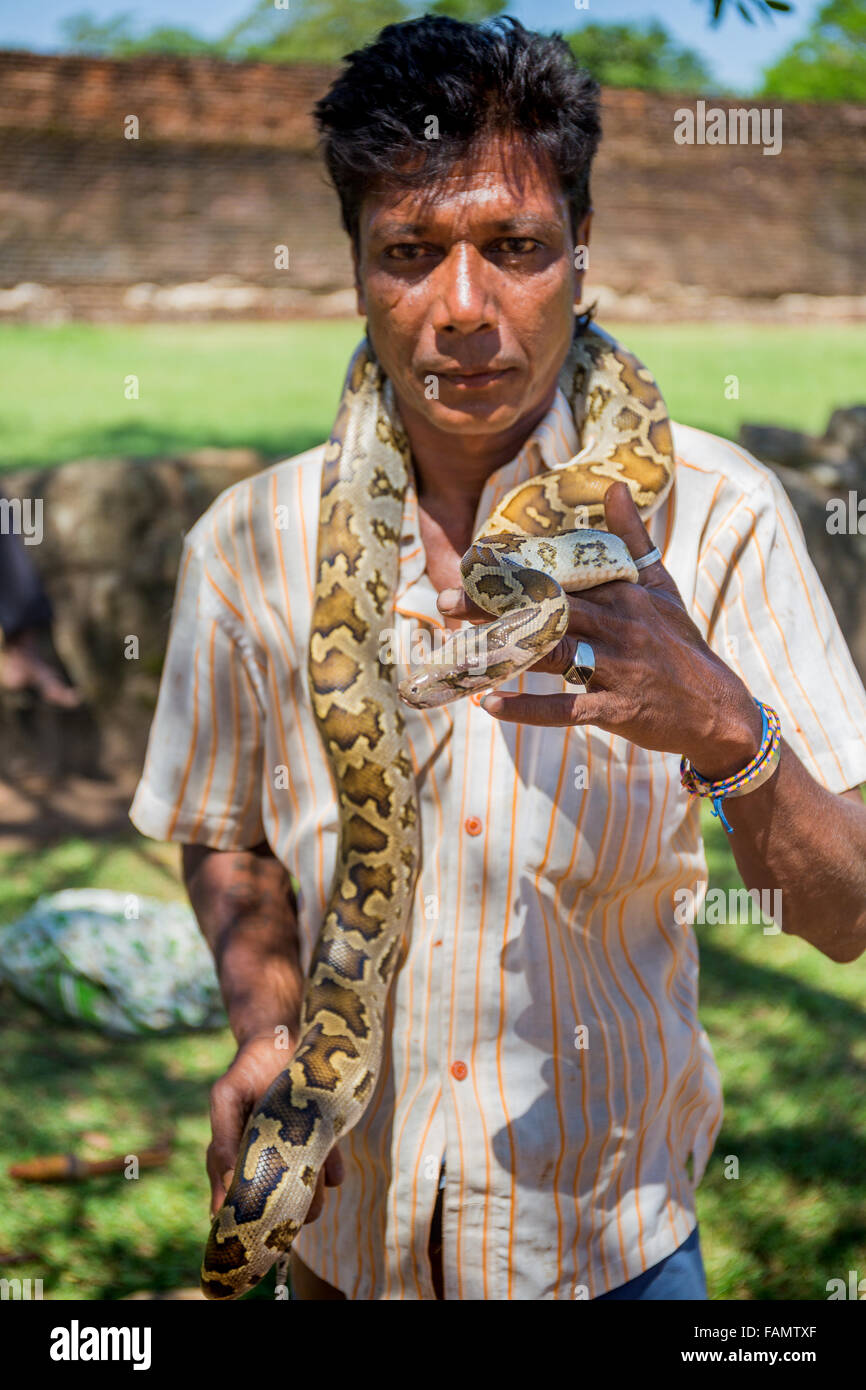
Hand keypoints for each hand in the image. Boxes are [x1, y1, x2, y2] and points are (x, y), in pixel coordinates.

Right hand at [207, 1032, 343, 1220]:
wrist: (287, 1037)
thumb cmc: (250, 1069)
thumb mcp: (227, 1096)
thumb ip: (222, 1137)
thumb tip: (227, 1185)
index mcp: (237, 1160)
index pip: (237, 1205)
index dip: (245, 1219)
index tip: (255, 1225)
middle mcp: (269, 1165)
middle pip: (278, 1208)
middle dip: (286, 1207)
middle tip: (291, 1188)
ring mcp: (299, 1157)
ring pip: (307, 1198)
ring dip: (311, 1192)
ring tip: (311, 1168)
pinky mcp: (326, 1143)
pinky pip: (333, 1174)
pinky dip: (333, 1172)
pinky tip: (331, 1165)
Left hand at [437, 481, 761, 778]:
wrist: (718, 708)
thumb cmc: (680, 644)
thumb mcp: (661, 587)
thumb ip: (633, 539)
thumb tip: (614, 486)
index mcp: (623, 593)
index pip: (561, 574)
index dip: (514, 569)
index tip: (472, 564)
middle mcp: (618, 625)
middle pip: (545, 609)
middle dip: (492, 606)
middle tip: (443, 603)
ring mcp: (616, 668)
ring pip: (550, 655)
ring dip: (500, 653)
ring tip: (456, 652)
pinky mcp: (615, 709)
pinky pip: (563, 709)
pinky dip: (525, 708)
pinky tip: (489, 705)